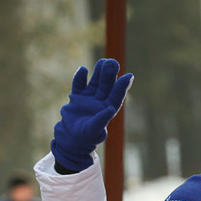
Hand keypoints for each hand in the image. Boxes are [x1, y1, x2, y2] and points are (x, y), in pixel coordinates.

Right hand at [51, 58, 132, 172]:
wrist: (71, 138)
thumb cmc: (85, 137)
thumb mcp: (94, 130)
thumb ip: (102, 119)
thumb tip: (111, 109)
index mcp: (107, 110)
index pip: (117, 96)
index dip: (122, 86)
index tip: (129, 76)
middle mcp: (100, 103)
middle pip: (107, 86)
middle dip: (110, 75)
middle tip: (113, 62)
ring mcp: (89, 99)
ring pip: (95, 83)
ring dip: (99, 73)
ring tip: (104, 61)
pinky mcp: (77, 98)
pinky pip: (79, 85)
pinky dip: (80, 78)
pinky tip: (83, 70)